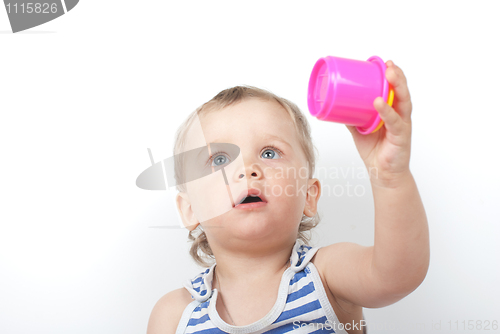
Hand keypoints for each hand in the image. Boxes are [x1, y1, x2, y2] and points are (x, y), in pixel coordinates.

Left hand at [346, 60, 411, 186]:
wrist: (382, 173)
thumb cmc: (374, 150)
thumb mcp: (360, 129)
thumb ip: (352, 117)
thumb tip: (336, 105)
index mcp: (393, 111)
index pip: (396, 90)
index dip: (393, 75)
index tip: (385, 63)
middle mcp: (400, 115)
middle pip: (402, 91)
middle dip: (397, 76)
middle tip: (389, 65)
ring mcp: (402, 125)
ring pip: (403, 102)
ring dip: (397, 87)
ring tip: (389, 75)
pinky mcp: (401, 137)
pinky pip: (394, 122)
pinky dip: (386, 111)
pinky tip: (379, 103)